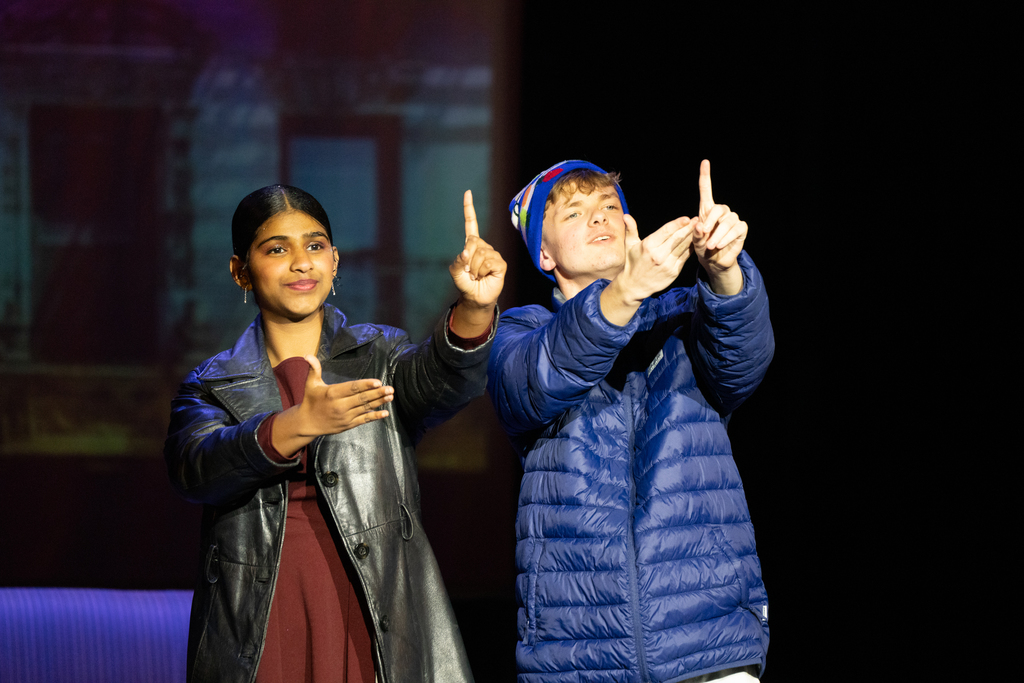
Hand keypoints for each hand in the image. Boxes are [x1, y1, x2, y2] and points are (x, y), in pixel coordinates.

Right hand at [295, 355, 392, 435]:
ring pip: (365, 408)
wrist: (307, 423)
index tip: (378, 382)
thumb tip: (307, 355)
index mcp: (332, 393)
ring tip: (390, 396)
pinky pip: (364, 420)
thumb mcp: (310, 384)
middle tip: (390, 389)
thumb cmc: (311, 401)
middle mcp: (340, 406)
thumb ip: (313, 369)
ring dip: (379, 402)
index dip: (365, 385)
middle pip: (362, 398)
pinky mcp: (348, 425)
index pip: (352, 388)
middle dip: (377, 393)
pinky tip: (385, 413)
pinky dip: (375, 417)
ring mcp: (345, 416)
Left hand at [449, 190, 504, 337]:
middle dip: (467, 259)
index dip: (469, 209)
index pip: (471, 224)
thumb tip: (467, 253)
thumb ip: (457, 262)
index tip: (468, 193)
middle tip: (469, 271)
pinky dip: (483, 272)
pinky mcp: (500, 263)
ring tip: (477, 275)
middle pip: (472, 243)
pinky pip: (488, 262)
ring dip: (474, 268)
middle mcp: (484, 246)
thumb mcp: (455, 272)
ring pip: (479, 255)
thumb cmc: (466, 284)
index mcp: (472, 244)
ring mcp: (493, 254)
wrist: (476, 298)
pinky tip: (485, 276)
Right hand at [600, 214, 692, 325]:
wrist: (634, 286)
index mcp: (648, 246)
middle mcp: (659, 255)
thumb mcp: (629, 246)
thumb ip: (631, 229)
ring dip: (692, 237)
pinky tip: (696, 242)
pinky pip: (685, 257)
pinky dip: (691, 249)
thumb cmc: (632, 263)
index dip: (678, 223)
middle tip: (698, 220)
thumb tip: (626, 215)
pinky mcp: (673, 272)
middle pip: (677, 238)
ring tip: (700, 229)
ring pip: (683, 247)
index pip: (666, 231)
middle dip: (689, 228)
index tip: (687, 218)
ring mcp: (667, 264)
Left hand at [693, 160, 746, 289]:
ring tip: (711, 245)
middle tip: (703, 233)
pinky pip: (736, 229)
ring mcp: (732, 219)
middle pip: (718, 209)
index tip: (705, 162)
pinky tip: (720, 244)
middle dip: (710, 221)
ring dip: (718, 234)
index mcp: (707, 210)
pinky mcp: (741, 228)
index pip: (706, 190)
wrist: (714, 262)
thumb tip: (698, 225)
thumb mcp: (695, 242)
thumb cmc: (703, 249)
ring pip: (727, 222)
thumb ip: (695, 233)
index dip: (705, 176)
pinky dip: (727, 237)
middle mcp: (721, 212)